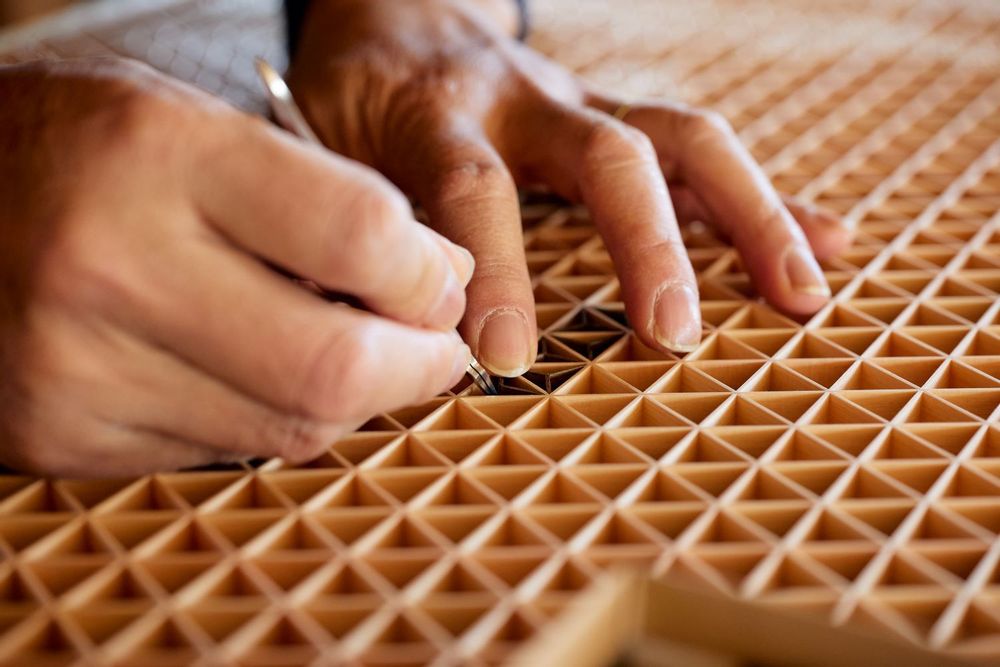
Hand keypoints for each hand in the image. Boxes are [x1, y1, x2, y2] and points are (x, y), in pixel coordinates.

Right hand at [0, 58, 472, 476]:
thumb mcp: (199, 126)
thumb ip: (326, 199)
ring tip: (360, 354)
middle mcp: (107, 265)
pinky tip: (264, 373)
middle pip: (333, 365)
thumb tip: (443, 280)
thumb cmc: (81, 147)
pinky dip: (272, 419)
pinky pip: (222, 452)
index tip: (439, 283)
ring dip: (355, 400)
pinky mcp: (58, 437)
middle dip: (417, 366)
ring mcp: (74, 367)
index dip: (427, 274)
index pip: (357, 236)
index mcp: (156, 154)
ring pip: (288, 429)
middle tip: (435, 348)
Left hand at [288, 0, 852, 375]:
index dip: (491, 270)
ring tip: (800, 296)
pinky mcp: (618, 117)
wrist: (398, 7)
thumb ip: (344, 219)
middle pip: (609, 155)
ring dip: (750, 217)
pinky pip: (701, 152)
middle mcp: (525, 103)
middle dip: (648, 245)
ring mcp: (584, 106)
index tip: (505, 359)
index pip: (472, 187)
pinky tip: (821, 247)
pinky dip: (765, 201)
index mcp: (436, 113)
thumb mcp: (319, 143)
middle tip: (673, 336)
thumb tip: (356, 326)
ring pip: (685, 141)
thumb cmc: (353, 93)